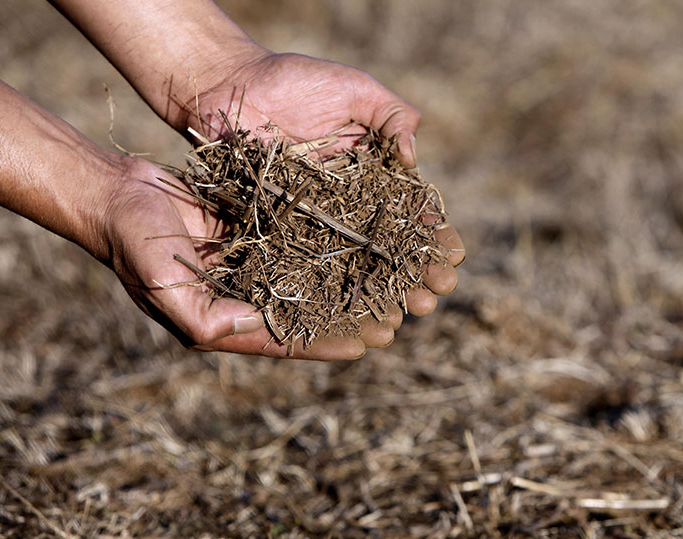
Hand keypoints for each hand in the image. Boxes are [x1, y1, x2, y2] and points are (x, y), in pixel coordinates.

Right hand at [104, 158, 368, 358]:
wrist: (117, 194)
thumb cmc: (135, 245)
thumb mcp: (165, 290)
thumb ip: (208, 318)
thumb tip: (260, 323)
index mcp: (223, 321)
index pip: (286, 338)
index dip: (328, 343)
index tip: (370, 343)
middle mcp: (242, 297)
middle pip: (304, 313)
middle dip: (347, 317)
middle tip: (394, 317)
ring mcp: (249, 263)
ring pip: (306, 278)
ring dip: (344, 282)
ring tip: (388, 283)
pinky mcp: (252, 232)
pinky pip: (295, 242)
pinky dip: (325, 245)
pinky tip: (359, 241)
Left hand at [181, 51, 465, 341]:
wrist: (229, 88)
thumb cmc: (295, 82)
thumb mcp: (355, 89)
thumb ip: (391, 115)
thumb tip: (415, 157)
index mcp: (374, 174)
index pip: (412, 210)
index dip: (433, 235)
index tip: (453, 256)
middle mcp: (350, 204)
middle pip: (389, 245)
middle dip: (415, 272)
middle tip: (434, 297)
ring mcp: (316, 221)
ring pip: (355, 262)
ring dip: (382, 289)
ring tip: (407, 313)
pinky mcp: (281, 231)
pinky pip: (309, 263)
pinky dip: (331, 287)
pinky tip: (352, 311)